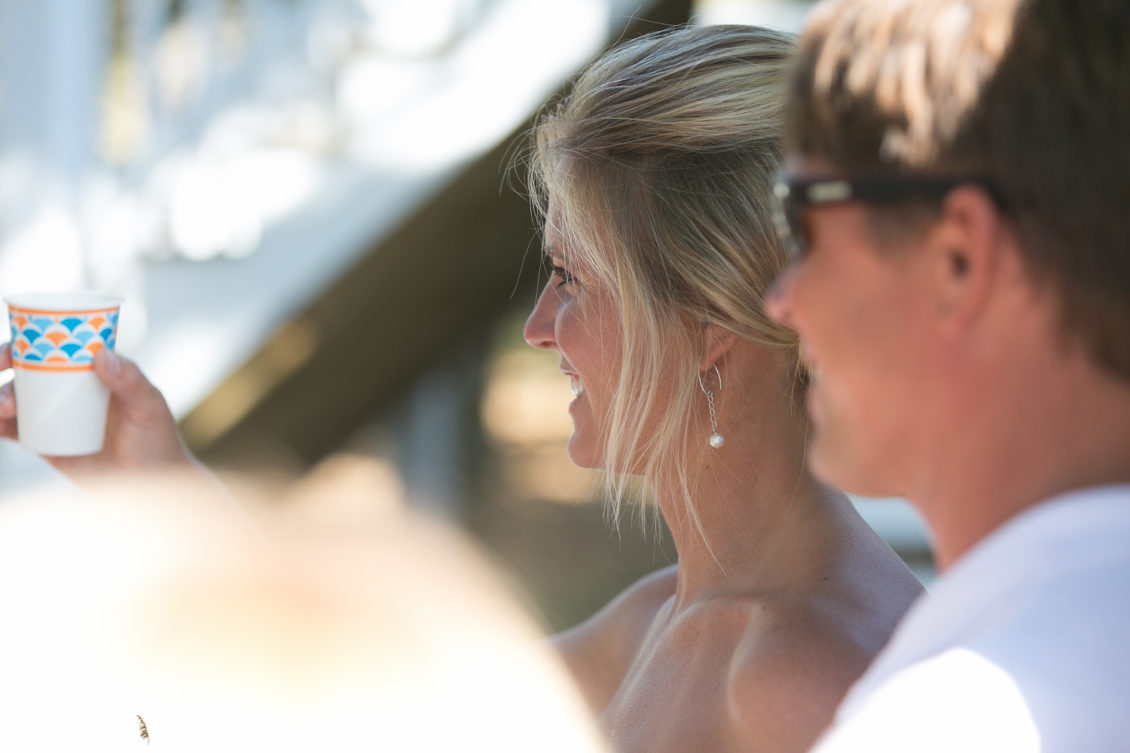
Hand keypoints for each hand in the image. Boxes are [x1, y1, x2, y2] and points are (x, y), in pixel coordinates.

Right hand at [0, 342, 204, 479]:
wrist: (152, 489)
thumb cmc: (159, 442)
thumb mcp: (150, 409)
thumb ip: (131, 382)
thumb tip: (100, 354)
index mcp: (95, 371)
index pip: (59, 346)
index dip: (30, 339)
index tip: (15, 345)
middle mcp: (72, 390)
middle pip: (29, 369)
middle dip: (5, 363)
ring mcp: (56, 416)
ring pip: (16, 398)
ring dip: (0, 396)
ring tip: (4, 408)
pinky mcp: (46, 444)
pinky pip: (15, 431)